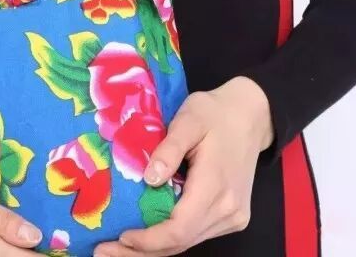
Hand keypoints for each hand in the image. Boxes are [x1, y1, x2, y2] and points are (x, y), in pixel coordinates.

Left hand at [94, 77, 273, 256]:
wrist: (250, 115)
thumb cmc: (215, 112)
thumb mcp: (189, 118)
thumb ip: (169, 148)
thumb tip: (149, 179)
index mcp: (216, 186)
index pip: (179, 229)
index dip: (148, 240)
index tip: (120, 236)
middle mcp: (228, 210)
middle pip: (181, 244)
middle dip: (142, 252)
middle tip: (104, 250)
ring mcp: (233, 216)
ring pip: (188, 243)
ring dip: (154, 248)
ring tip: (119, 246)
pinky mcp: (232, 217)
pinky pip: (196, 234)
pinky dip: (170, 238)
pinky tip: (147, 234)